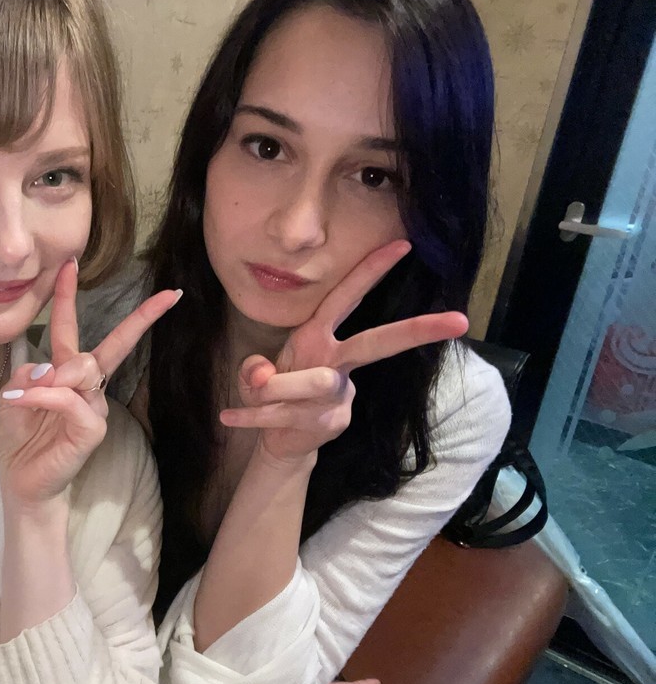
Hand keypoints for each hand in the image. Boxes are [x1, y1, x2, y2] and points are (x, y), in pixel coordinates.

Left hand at [0, 259, 180, 512]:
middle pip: (113, 345)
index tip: (70, 262)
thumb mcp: (14, 394)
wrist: (22, 483)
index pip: (70, 328)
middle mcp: (86, 386)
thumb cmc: (20, 438)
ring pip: (83, 370)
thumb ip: (28, 372)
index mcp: (65, 372)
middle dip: (141, 319)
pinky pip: (72, 400)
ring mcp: (94, 408)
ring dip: (50, 378)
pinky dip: (48, 396)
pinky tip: (27, 401)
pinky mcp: (92, 430)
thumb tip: (50, 366)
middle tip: (169, 296)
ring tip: (23, 396)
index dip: (67, 295)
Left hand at [220, 241, 468, 463]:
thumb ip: (253, 371)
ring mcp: (337, 396)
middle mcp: (336, 363)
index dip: (373, 270)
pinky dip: (248, 416)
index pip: (348, 298)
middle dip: (413, 330)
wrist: (282, 440)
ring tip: (249, 387)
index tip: (404, 244)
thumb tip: (261, 374)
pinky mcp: (326, 424)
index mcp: (321, 338)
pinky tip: (225, 416)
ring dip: (275, 387)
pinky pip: (281, 416)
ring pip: (313, 383)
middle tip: (458, 320)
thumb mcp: (258, 374)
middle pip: (376, 343)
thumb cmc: (278, 392)